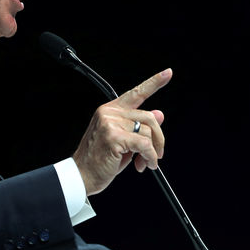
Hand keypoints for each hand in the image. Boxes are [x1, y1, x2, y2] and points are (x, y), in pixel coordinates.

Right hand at [72, 68, 172, 194]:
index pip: (136, 93)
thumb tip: (159, 114)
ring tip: (146, 162)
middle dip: (158, 138)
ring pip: (147, 132)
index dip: (154, 82)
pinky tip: (144, 164)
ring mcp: (110, 123)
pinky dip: (149, 157)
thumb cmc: (100, 160)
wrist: (81, 177)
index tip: (168, 73)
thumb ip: (139, 127)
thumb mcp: (124, 141)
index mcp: (110, 110)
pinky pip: (144, 145)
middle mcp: (109, 112)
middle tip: (158, 153)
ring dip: (153, 151)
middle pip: (148, 117)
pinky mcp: (114, 137)